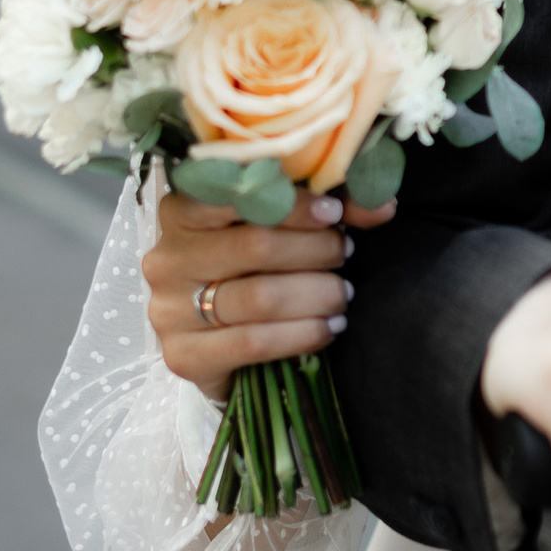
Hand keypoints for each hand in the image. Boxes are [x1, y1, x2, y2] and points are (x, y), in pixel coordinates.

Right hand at [142, 181, 394, 402]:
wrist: (220, 348)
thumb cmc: (251, 273)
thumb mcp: (280, 233)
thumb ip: (325, 213)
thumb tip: (383, 204)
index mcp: (181, 212)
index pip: (236, 195)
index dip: (292, 203)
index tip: (334, 213)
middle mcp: (166, 258)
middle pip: (255, 245)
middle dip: (314, 250)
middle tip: (344, 253)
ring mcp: (168, 309)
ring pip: (259, 296)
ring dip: (315, 294)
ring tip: (342, 294)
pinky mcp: (182, 356)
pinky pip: (253, 342)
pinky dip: (301, 333)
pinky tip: (328, 328)